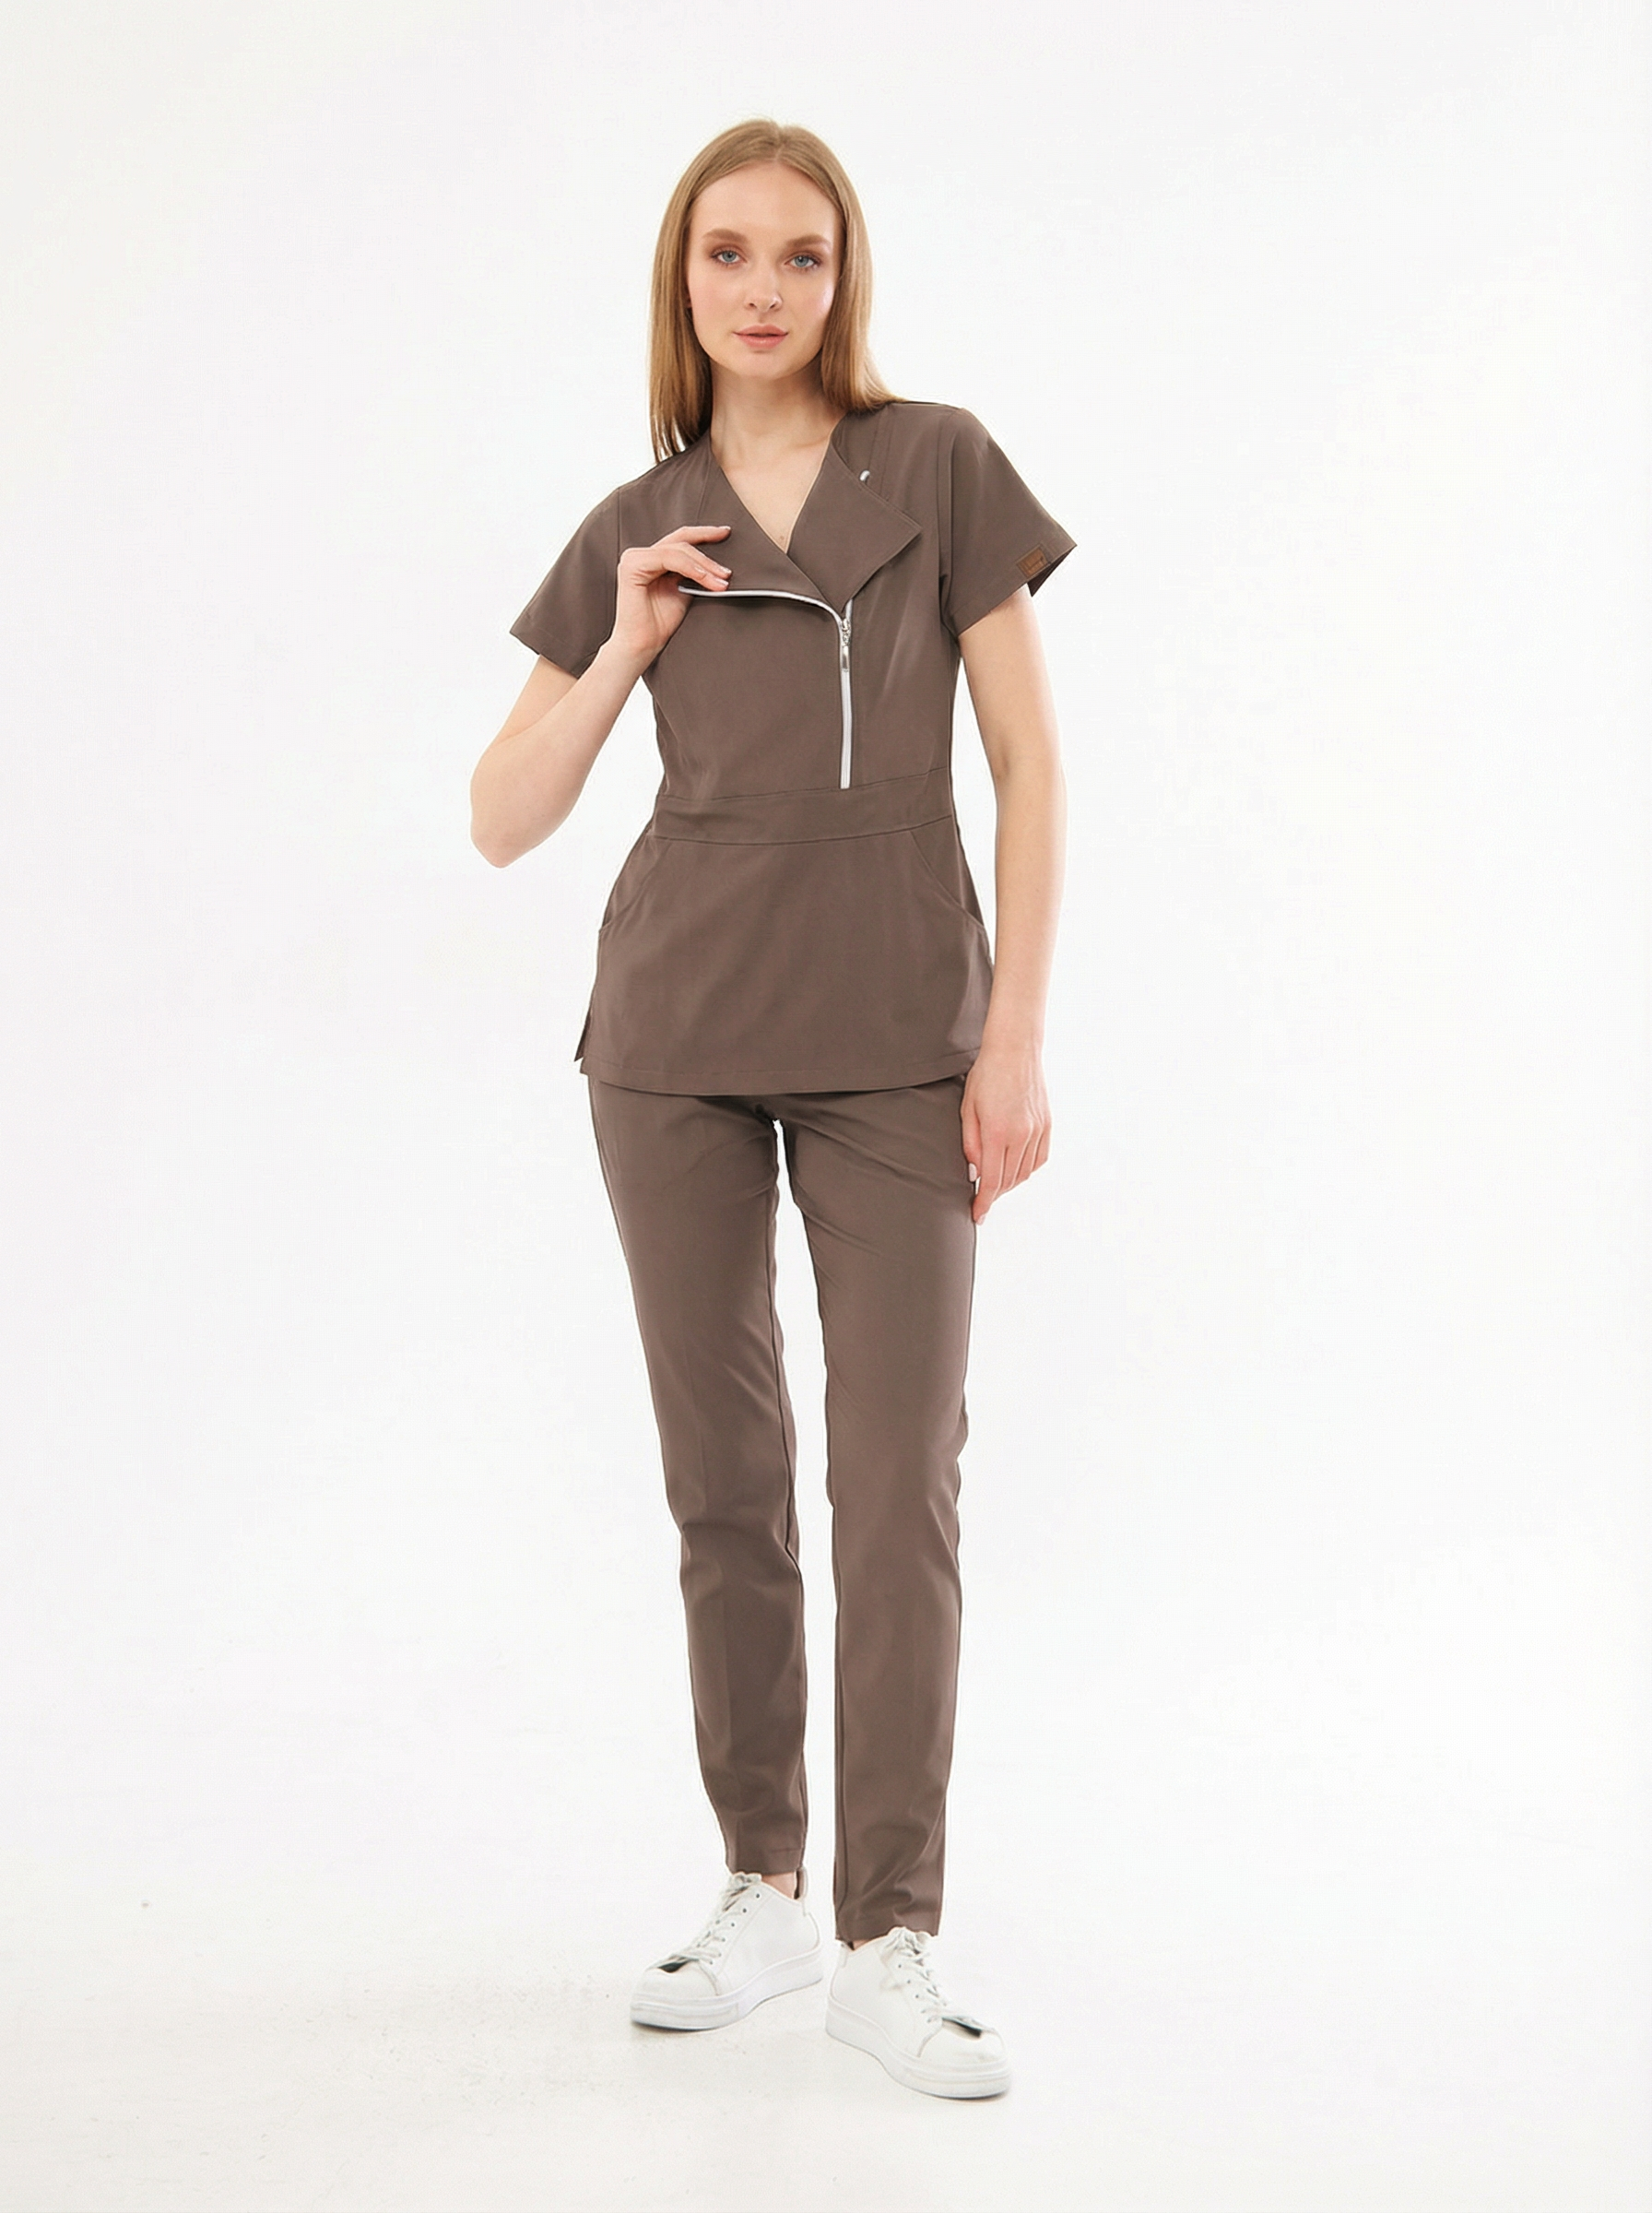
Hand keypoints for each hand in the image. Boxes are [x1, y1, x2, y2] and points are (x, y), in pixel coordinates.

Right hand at [610, 524, 732, 663]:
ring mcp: (635, 558)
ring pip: (678, 550)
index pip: (681, 539)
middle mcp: (642, 555)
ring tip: (722, 580)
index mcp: (653, 559)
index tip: (726, 533)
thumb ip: (695, 574)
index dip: (704, 534)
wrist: (643, 645)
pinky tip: (705, 578)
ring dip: (704, 565)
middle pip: (681, 541)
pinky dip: (689, 567)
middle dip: (709, 553)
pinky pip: (668, 558)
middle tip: (728, 570)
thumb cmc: (660, 624)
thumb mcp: (684, 592)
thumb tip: (720, 564)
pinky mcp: (632, 565)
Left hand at [960, 1041, 1050, 1222]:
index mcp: (997, 1132)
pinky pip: (1038, 1160)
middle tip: (981, 1199)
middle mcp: (1021, 1135)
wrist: (1015, 1050)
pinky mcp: (1047, 1125)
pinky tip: (1015, 1168)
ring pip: (1024, 1173)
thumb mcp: (967, 1109)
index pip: (991, 1181)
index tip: (977, 1215)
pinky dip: (1026, 1170)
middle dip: (993, 1194)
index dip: (983, 1202)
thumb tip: (974, 1173)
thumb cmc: (985, 1076)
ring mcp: (1037, 1131)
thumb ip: (970, 1143)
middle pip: (1008, 1181)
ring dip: (1009, 1183)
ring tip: (995, 1183)